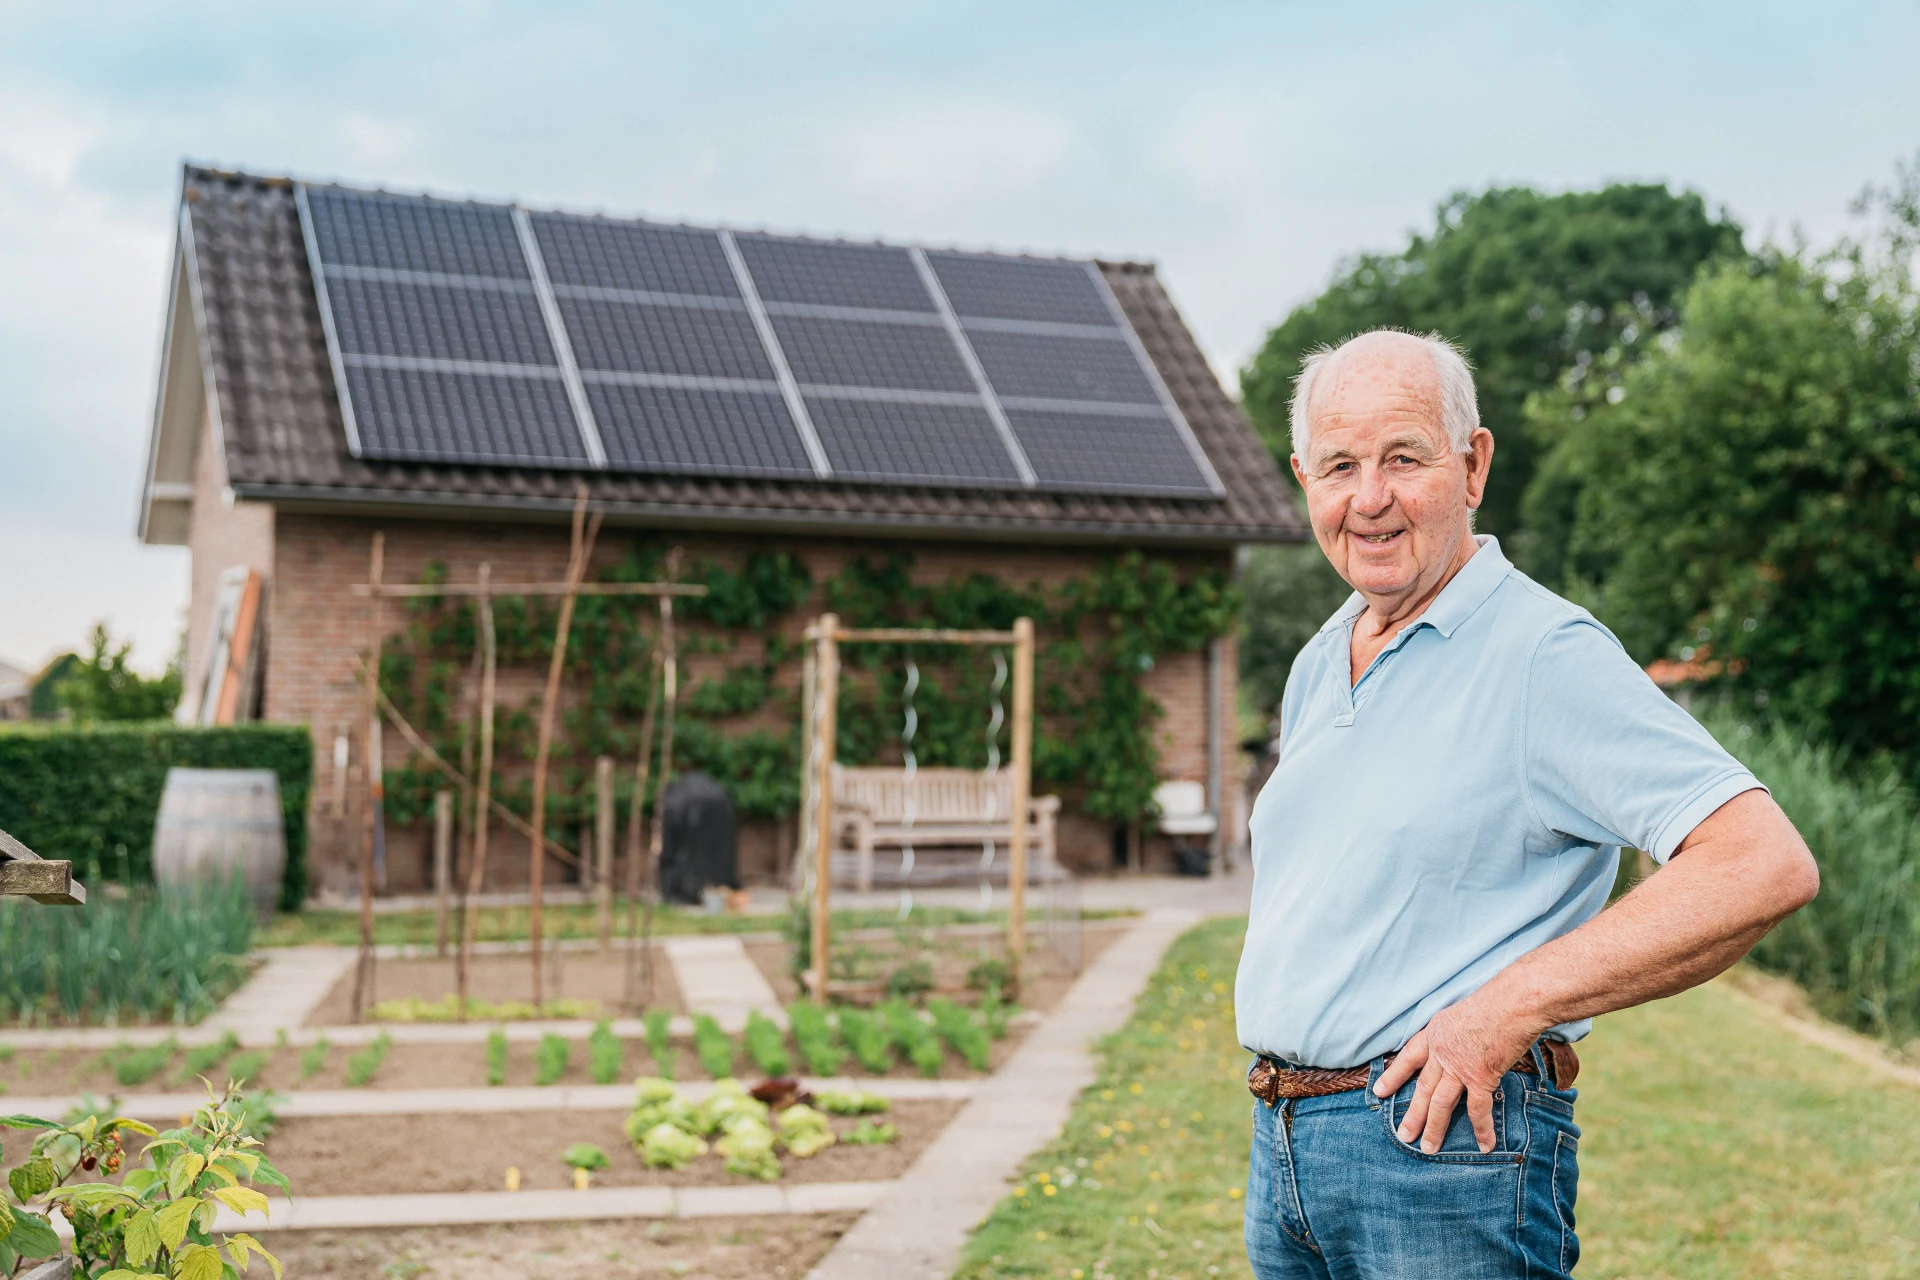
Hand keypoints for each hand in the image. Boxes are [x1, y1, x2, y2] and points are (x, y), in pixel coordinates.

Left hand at [1372, 992, 1540, 1152]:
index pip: (1409, 1057)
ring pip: (1441, 1103)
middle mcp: (1442, 1051)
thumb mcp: (1464, 1013)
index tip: (1380, 1091)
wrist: (1513, 1002)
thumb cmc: (1497, 1001)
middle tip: (1403, 1135)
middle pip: (1423, 1087)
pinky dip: (1482, 1130)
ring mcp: (1459, 1066)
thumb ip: (1457, 1033)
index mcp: (1436, 1032)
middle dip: (1412, 1114)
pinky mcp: (1481, 1077)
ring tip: (1427, 1148)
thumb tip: (1463, 1046)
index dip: (1394, 1075)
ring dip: (1434, 1128)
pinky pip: (1477, 1109)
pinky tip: (1484, 1146)